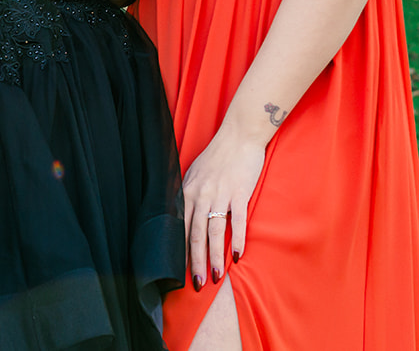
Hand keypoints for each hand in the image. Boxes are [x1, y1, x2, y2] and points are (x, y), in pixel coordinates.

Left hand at [182, 125, 266, 289]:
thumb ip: (188, 194)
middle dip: (195, 261)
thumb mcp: (195, 173)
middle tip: (197, 284)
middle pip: (195, 234)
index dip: (180, 250)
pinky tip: (238, 255)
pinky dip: (237, 239)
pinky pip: (237, 220)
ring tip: (215, 277)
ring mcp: (220, 193)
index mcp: (187, 190)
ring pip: (214, 231)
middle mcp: (200, 194)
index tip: (179, 271)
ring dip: (215, 257)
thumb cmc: (218, 156)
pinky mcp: (239, 192)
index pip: (180, 227)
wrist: (240, 135)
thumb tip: (181, 217)